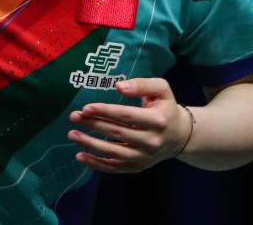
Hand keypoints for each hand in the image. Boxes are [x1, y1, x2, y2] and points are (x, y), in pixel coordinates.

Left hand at [68, 77, 192, 172]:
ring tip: (72, 134)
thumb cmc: (165, 107)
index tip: (86, 107)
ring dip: (90, 144)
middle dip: (93, 124)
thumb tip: (118, 86)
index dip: (105, 112)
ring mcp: (144, 157)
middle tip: (74, 116)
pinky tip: (80, 156)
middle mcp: (152, 141)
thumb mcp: (161, 89)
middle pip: (117, 133)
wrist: (180, 135)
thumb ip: (141, 84)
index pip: (127, 116)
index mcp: (158, 120)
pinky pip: (115, 167)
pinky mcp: (138, 166)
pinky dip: (96, 164)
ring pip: (113, 152)